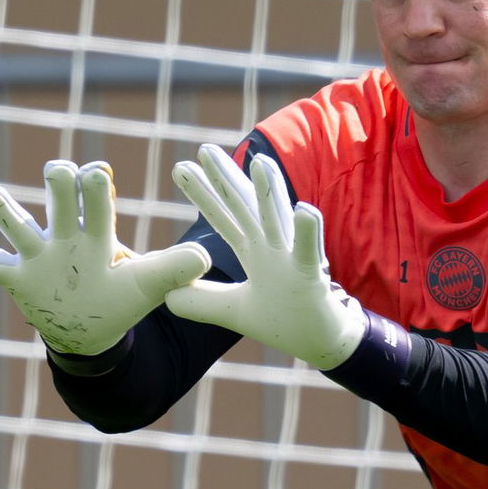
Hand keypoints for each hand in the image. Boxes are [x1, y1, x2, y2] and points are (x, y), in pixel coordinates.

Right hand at [0, 159, 210, 355]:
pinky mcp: (17, 277)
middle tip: (60, 171)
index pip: (97, 199)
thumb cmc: (121, 296)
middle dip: (60, 183)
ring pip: (16, 224)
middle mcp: (65, 235)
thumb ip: (173, 270)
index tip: (99, 173)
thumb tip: (205, 259)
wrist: (91, 327)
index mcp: (97, 232)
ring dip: (3, 210)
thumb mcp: (149, 285)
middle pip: (58, 198)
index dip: (97, 184)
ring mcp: (38, 255)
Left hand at [164, 145, 365, 369]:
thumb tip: (167, 297)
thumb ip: (202, 301)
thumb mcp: (233, 311)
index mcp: (254, 252)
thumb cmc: (284, 319)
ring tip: (259, 161)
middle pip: (245, 207)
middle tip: (204, 149)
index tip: (181, 167)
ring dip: (270, 192)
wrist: (320, 340)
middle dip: (225, 178)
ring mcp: (291, 258)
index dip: (203, 194)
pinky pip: (309, 251)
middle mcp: (272, 247)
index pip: (223, 217)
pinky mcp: (311, 275)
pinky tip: (304, 210)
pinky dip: (309, 231)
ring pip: (278, 220)